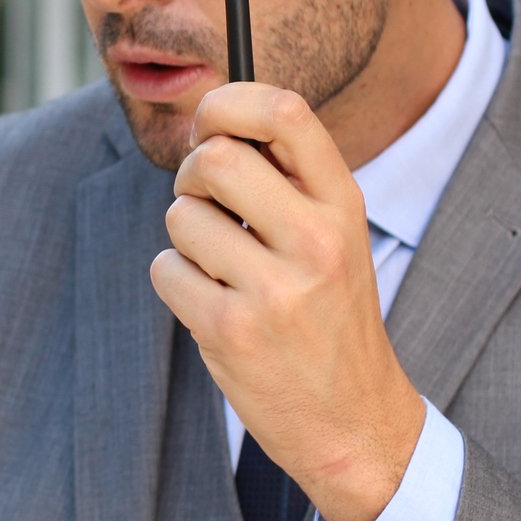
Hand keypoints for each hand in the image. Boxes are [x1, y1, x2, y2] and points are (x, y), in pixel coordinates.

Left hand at [149, 82, 425, 520]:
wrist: (353, 419)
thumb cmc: (329, 317)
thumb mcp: (336, 238)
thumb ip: (288, 181)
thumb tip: (209, 125)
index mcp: (343, 205)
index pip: (285, 112)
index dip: (230, 101)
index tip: (210, 121)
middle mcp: (316, 240)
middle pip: (214, 158)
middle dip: (191, 175)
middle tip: (203, 202)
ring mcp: (274, 288)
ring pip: (181, 216)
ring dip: (185, 239)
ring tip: (221, 269)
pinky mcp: (232, 331)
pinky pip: (167, 270)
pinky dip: (176, 283)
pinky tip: (213, 306)